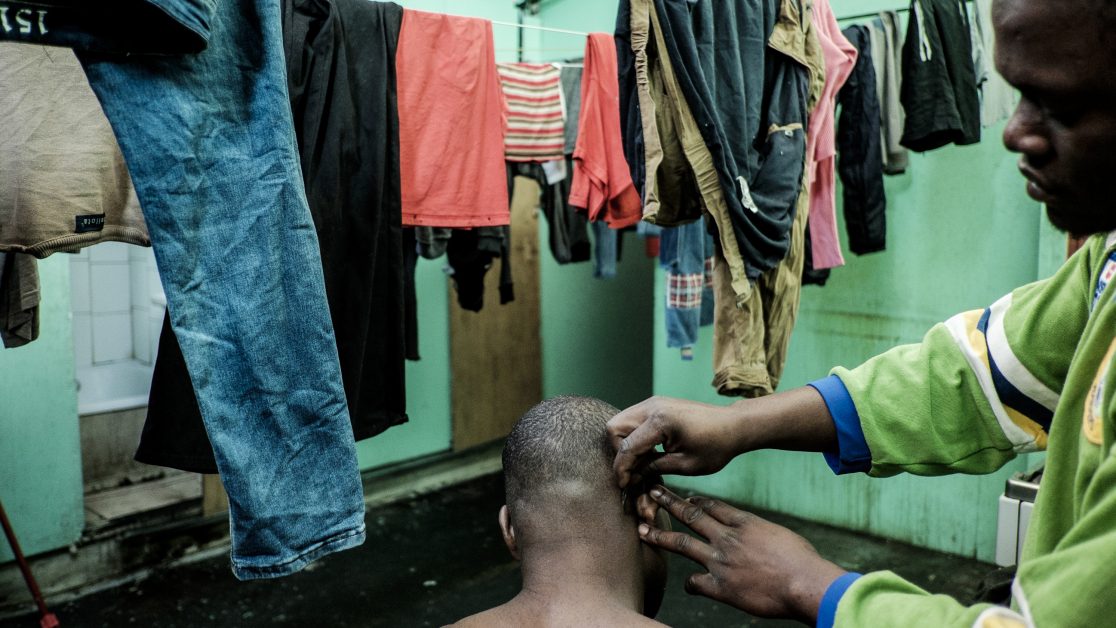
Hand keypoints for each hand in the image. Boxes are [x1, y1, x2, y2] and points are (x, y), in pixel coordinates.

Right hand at [608, 389, 838, 489]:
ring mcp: (654, 402)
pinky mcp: (657, 405)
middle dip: (619, 451)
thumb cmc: (716, 446)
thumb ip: (653, 468)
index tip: (625, 485)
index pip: (626, 447)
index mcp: (660, 421)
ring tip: (642, 462)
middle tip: (633, 469)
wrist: (735, 425)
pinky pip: (633, 419)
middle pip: (615, 427)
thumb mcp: (685, 465)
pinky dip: (634, 436)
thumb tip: (631, 476)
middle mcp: (652, 406)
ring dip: (625, 443)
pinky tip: (650, 451)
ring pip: (621, 421)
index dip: (622, 469)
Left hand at [638, 486, 846, 623]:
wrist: (805, 582)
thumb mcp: (780, 536)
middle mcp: (727, 538)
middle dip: (669, 504)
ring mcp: (721, 561)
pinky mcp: (720, 586)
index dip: (695, 501)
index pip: (713, 506)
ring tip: (642, 529)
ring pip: (682, 543)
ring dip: (660, 535)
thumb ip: (761, 534)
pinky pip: (695, 582)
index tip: (685, 497)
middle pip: (691, 516)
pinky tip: (689, 585)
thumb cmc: (802, 560)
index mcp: (744, 522)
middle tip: (652, 494)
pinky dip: (690, 583)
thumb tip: (758, 538)